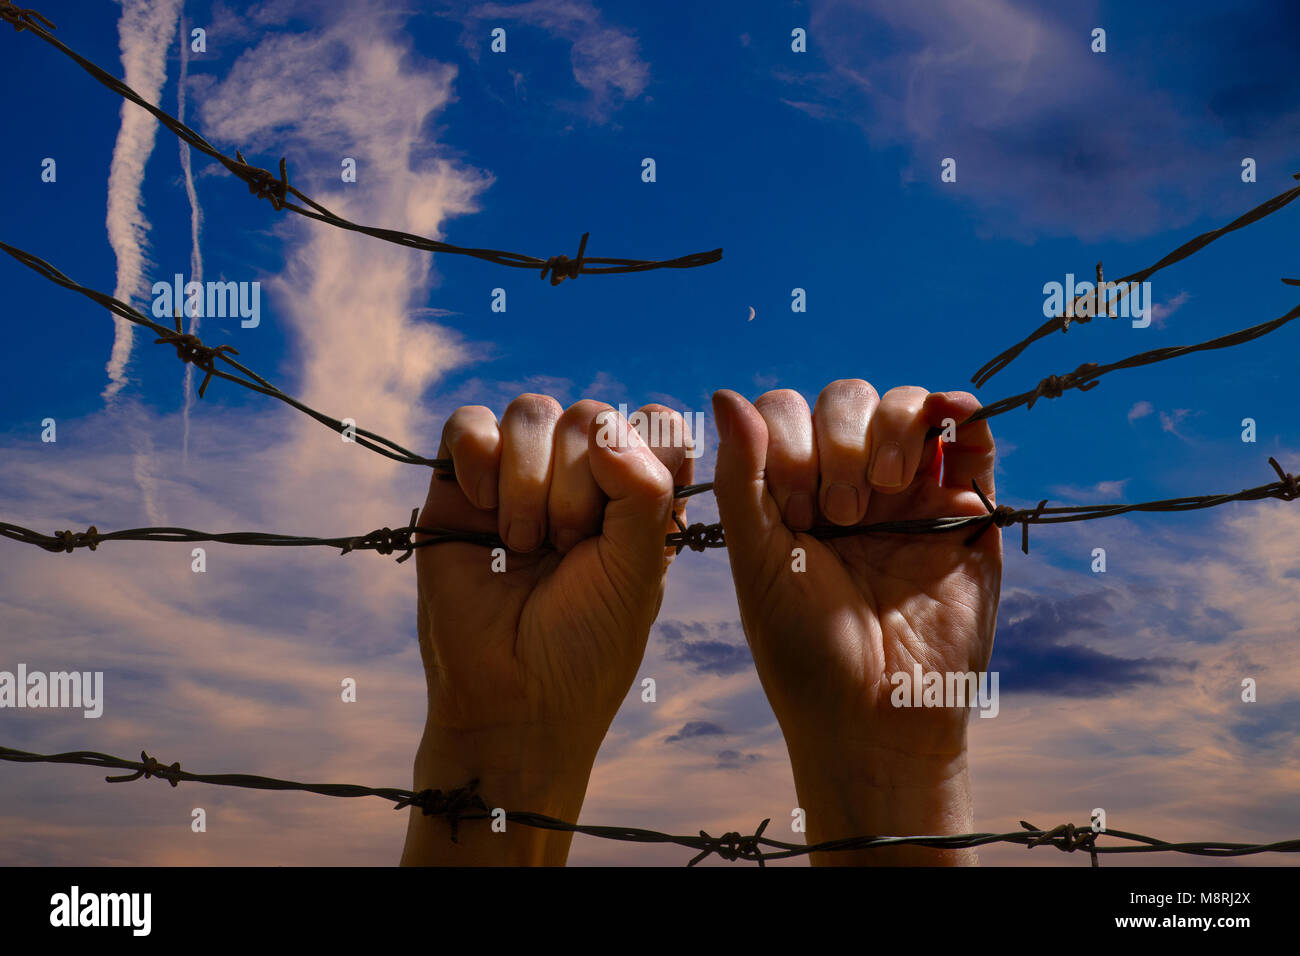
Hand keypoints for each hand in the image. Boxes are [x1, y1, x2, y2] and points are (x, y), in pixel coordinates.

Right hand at [400, 396, 691, 864]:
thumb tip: (604, 429)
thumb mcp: (638, 570)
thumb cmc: (585, 644)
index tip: (627, 519)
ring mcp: (519, 474)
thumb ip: (644, 491)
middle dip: (579, 488)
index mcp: (639, 492)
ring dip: (528, 482)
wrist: (511, 698)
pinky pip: (468, 423)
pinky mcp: (460, 482)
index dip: (644, 452)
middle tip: (566, 550)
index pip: (656, 422)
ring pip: (531, 412)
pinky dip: (478, 458)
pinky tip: (482, 510)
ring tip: (523, 543)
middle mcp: (581, 475)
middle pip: (590, 416)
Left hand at [710, 382, 1001, 864]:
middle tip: (839, 513)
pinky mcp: (966, 508)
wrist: (876, 718)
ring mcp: (910, 492)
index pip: (788, 412)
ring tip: (884, 495)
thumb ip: (743, 476)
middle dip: (839, 442)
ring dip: (890, 431)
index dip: (790, 442)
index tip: (795, 512)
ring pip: (904, 407)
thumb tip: (723, 393)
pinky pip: (970, 437)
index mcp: (792, 491)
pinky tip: (950, 416)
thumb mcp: (757, 560)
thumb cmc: (804, 649)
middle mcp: (850, 481)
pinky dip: (961, 413)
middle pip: (846, 399)